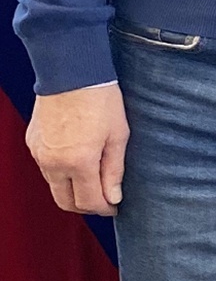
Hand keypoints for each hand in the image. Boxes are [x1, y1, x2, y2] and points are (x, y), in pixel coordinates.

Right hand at [27, 83, 129, 215]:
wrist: (71, 72)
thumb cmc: (101, 99)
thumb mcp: (118, 134)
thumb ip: (114, 170)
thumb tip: (113, 197)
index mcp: (78, 162)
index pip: (88, 202)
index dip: (103, 208)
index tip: (114, 206)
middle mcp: (54, 163)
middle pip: (66, 202)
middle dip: (85, 206)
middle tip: (103, 200)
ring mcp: (39, 155)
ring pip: (54, 186)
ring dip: (72, 190)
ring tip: (93, 180)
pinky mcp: (33, 145)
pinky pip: (46, 168)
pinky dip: (60, 172)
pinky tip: (76, 162)